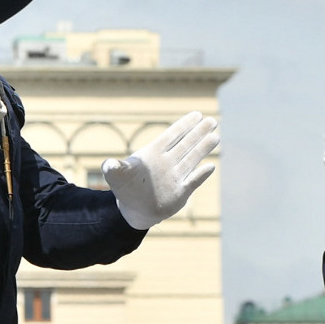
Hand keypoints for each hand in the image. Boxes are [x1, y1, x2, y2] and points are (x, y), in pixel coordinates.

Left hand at [103, 110, 220, 229]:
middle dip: (199, 132)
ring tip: (215, 136)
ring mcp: (175, 176)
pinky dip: (200, 175)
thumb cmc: (126, 189)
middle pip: (186, 144)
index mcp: (154, 154)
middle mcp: (168, 162)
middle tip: (212, 120)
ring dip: (203, 149)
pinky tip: (210, 167)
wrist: (135, 209)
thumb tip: (109, 164)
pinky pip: (193, 182)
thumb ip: (115, 169)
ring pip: (192, 159)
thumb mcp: (117, 178)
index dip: (184, 125)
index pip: (171, 136)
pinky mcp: (181, 193)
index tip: (197, 114)